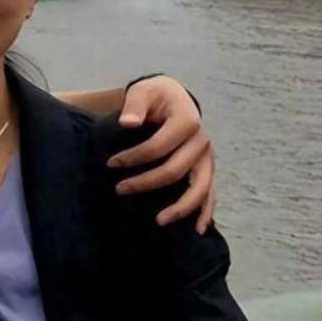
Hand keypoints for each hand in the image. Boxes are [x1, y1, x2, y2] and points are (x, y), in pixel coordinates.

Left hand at [107, 76, 214, 233]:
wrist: (173, 97)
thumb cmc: (155, 95)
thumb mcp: (142, 92)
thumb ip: (134, 105)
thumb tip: (127, 123)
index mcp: (187, 120)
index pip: (159, 147)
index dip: (134, 158)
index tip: (111, 164)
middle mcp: (202, 140)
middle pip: (176, 170)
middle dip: (146, 182)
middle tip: (119, 189)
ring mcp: (207, 156)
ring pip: (200, 188)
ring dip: (180, 207)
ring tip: (159, 221)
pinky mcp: (208, 167)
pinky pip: (211, 192)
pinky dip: (206, 211)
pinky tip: (197, 228)